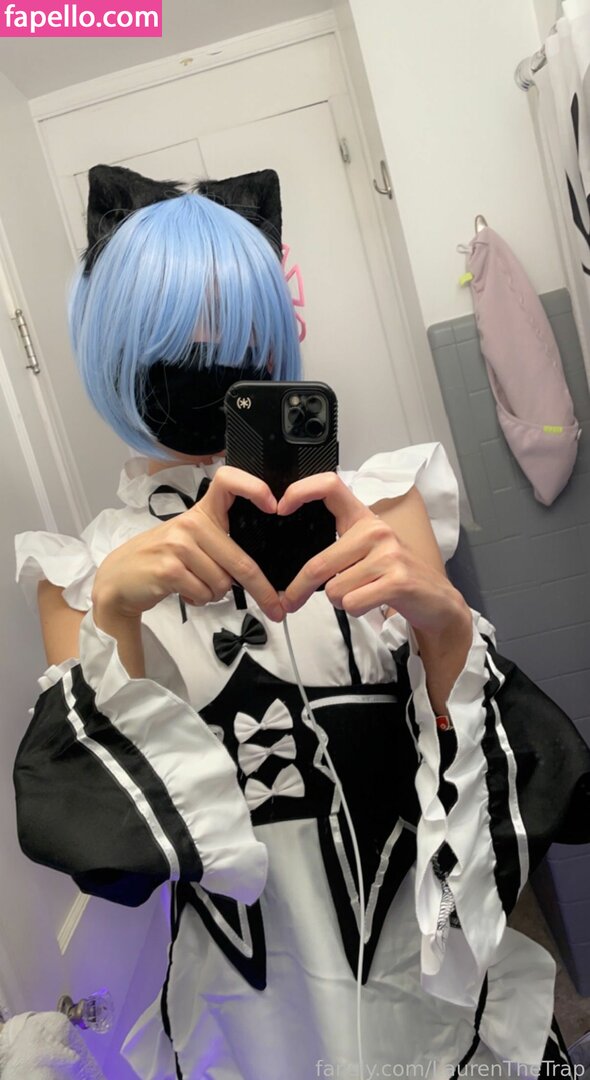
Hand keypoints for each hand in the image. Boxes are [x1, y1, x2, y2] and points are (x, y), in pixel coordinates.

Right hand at [91, 466, 283, 622]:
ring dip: (214, 593)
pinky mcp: (169, 569)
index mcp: (201, 511)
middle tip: (275, 607)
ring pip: (223, 583)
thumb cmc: (162, 558)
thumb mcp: (191, 539)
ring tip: (194, 582)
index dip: (254, 488)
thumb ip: (221, 544)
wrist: (120, 578)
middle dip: (261, 589)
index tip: (274, 506)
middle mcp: (191, 523)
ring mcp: (178, 545)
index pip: (228, 481)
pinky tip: (184, 590)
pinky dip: (200, 599)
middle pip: (240, 561)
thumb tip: (260, 572)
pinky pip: (204, 593)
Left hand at [277, 473, 467, 636]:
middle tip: (290, 600)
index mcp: (364, 518)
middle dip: (299, 589)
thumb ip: (336, 548)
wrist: (436, 600)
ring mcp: (388, 554)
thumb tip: (294, 568)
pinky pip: (352, 603)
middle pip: (319, 564)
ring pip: (334, 590)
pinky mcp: (397, 580)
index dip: (300, 490)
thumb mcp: (368, 550)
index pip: (329, 485)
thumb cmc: (395, 574)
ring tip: (362, 593)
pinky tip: (372, 602)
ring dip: (341, 600)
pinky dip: (356, 610)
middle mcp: (376, 530)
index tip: (280, 507)